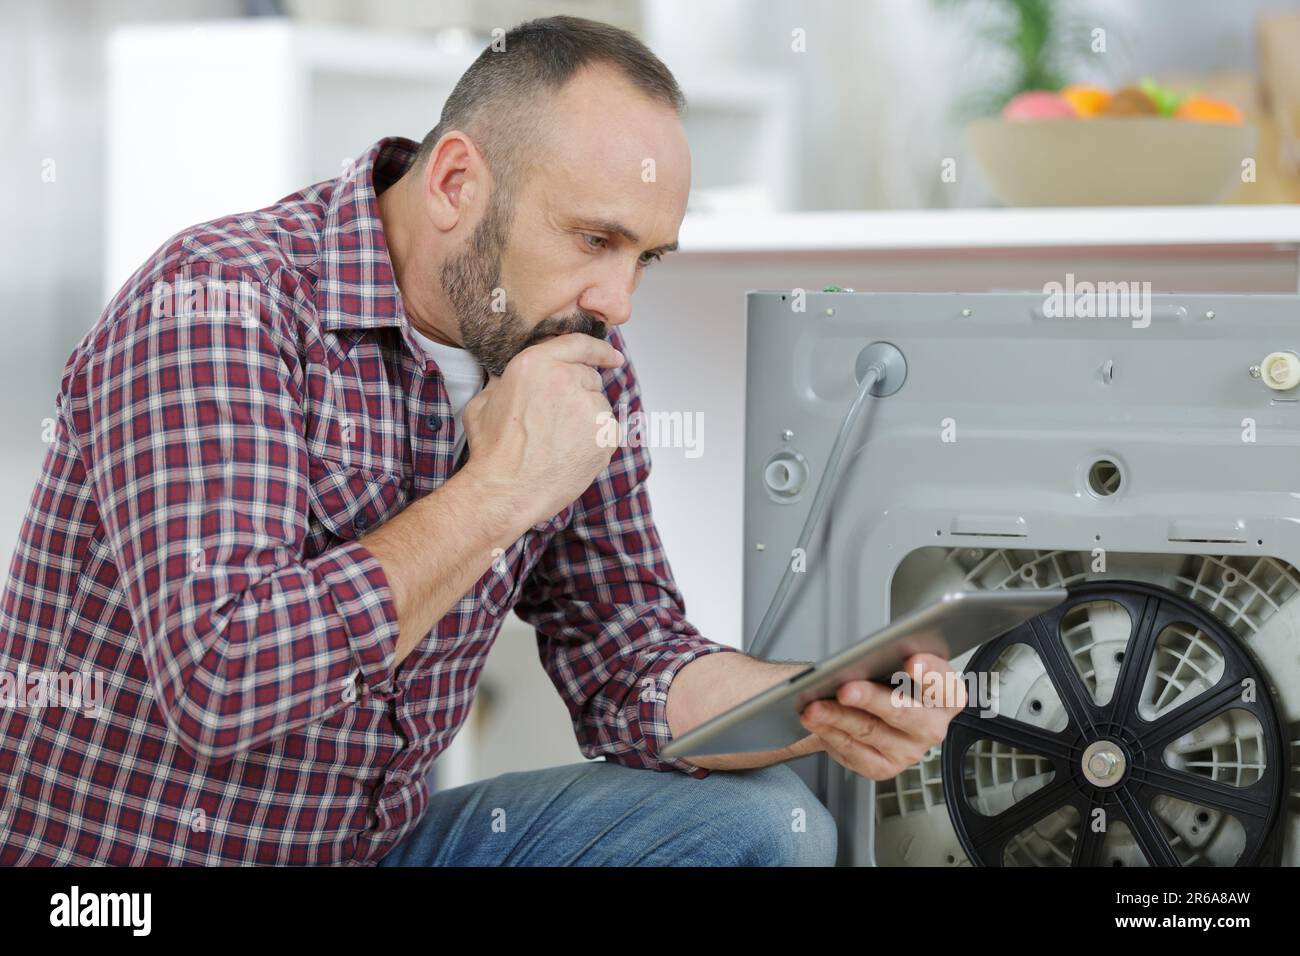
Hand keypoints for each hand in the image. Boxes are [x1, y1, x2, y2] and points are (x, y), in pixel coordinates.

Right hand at [461, 332, 624, 527]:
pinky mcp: (606, 434)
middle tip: (554, 422)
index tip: (612, 355)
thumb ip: (508, 380)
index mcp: (536, 364)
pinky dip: (594, 441)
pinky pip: (607, 431)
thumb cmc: (493, 452)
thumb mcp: (485, 401)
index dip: (599, 349)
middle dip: (578, 394)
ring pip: (598, 405)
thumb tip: (515, 376)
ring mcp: (590, 407)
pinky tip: (569, 454)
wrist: (506, 491)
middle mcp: (566, 379)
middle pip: (589, 377)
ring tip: (556, 442)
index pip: (578, 343)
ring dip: (585, 419)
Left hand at [795, 653, 965, 780]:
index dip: (930, 674)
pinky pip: (853, 752)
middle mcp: (931, 727)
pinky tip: (816, 722)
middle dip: (870, 699)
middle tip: (845, 689)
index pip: (946, 686)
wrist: (867, 709)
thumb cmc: (886, 680)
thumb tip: (863, 657)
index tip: (911, 662)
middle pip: (903, 713)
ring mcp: (909, 751)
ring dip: (837, 717)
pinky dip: (831, 734)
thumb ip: (891, 658)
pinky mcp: (883, 768)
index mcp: (945, 697)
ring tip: (813, 707)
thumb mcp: (895, 663)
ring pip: (870, 732)